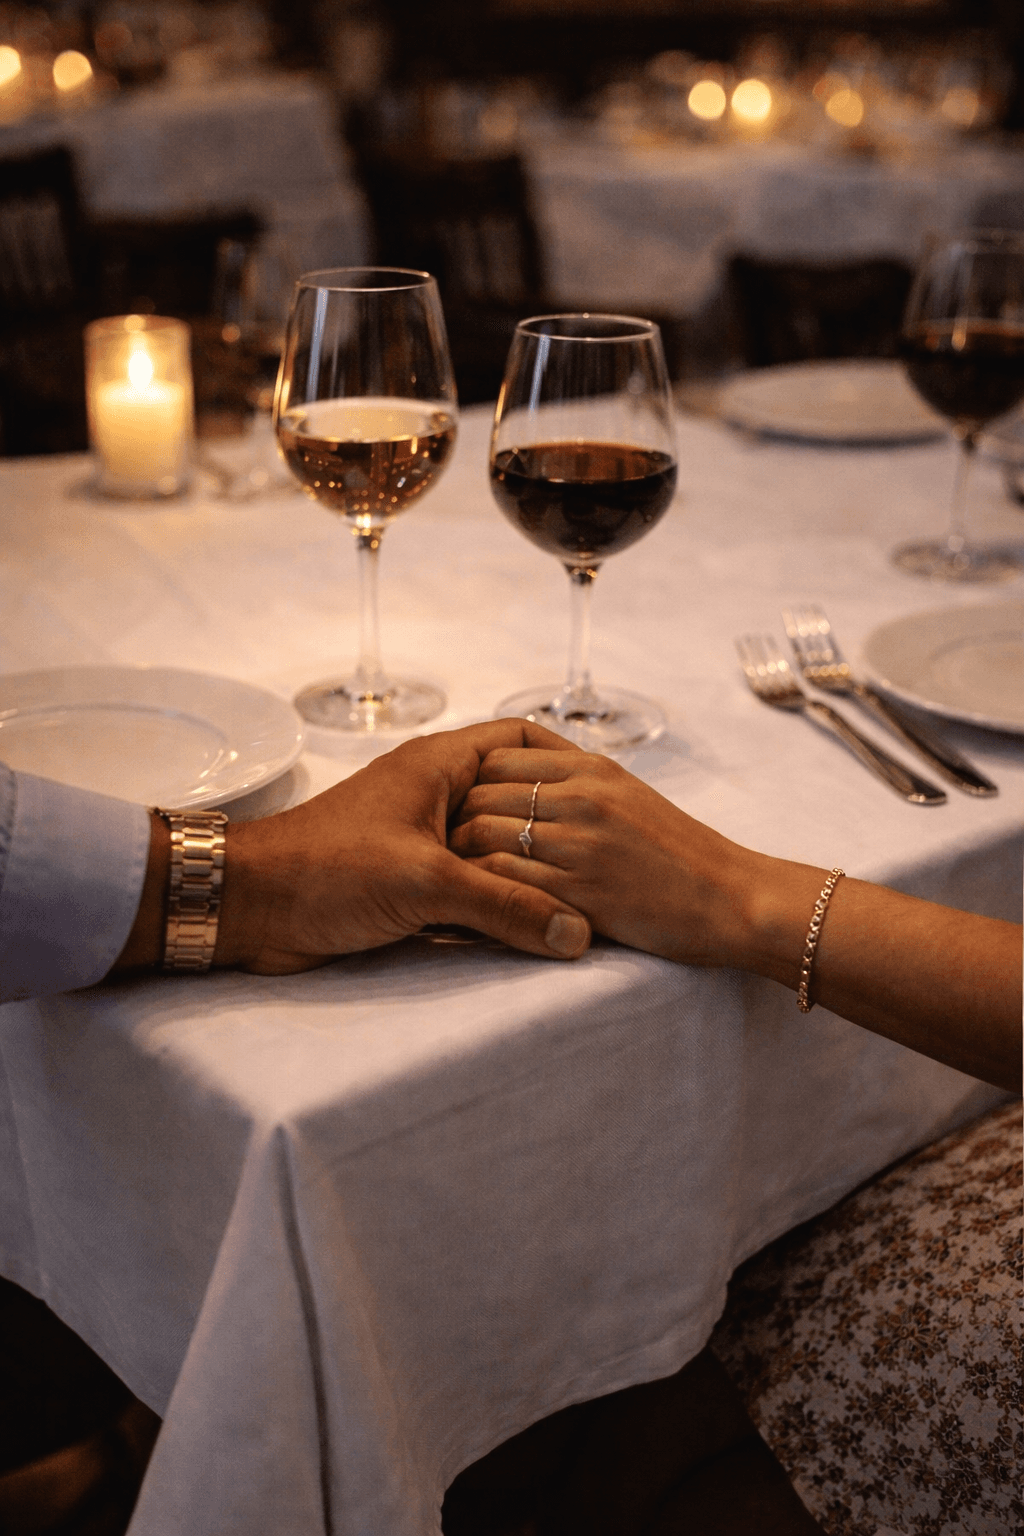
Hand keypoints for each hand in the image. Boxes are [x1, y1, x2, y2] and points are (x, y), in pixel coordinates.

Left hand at [216, 721, 591, 973]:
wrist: (250, 907)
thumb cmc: (328, 870)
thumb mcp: (427, 884)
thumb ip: (507, 906)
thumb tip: (578, 936)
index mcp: (439, 765)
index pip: (520, 738)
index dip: (565, 759)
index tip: (609, 793)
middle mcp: (433, 793)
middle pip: (513, 798)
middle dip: (555, 827)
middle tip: (609, 855)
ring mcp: (419, 837)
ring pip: (493, 847)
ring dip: (524, 872)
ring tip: (582, 896)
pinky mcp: (405, 880)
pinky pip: (467, 884)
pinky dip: (493, 901)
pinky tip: (526, 927)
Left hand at [449, 741, 758, 968]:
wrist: (735, 898)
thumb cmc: (680, 855)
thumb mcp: (628, 797)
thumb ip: (576, 786)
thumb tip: (521, 786)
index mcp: (592, 767)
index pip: (501, 751)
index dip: (468, 777)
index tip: (456, 805)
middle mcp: (582, 796)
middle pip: (481, 789)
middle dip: (450, 817)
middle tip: (434, 846)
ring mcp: (580, 842)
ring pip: (483, 833)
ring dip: (454, 857)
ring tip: (443, 879)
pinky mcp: (580, 890)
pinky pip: (503, 882)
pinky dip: (474, 892)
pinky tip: (466, 906)